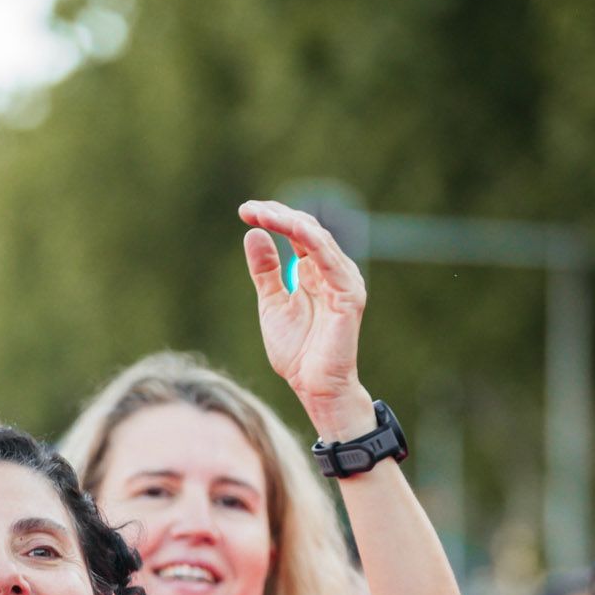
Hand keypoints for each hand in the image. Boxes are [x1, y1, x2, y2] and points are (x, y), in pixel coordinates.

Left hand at [238, 199, 372, 438]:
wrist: (314, 387)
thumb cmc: (297, 351)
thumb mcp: (272, 303)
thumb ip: (266, 270)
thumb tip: (253, 234)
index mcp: (314, 271)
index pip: (296, 233)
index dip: (272, 218)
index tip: (244, 211)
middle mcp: (332, 270)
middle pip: (306, 228)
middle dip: (277, 214)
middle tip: (249, 208)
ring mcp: (343, 280)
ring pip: (318, 237)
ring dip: (289, 221)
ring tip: (263, 213)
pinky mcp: (349, 294)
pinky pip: (329, 258)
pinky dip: (309, 239)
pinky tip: (288, 226)